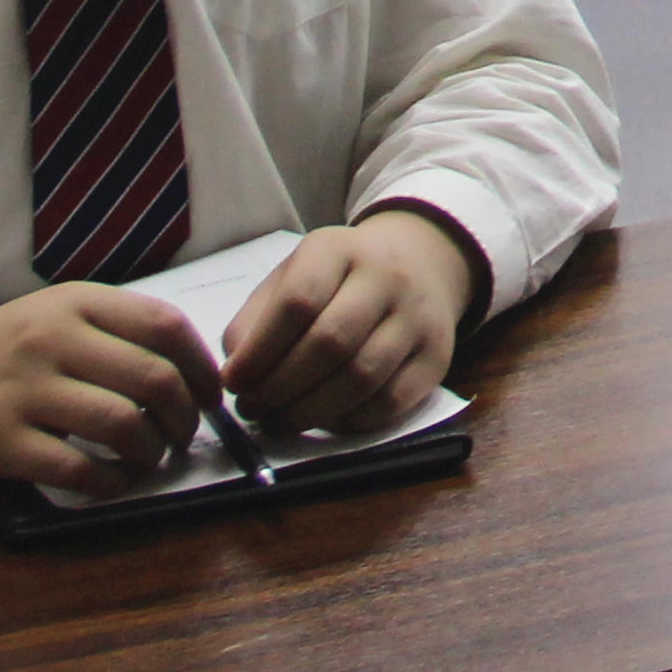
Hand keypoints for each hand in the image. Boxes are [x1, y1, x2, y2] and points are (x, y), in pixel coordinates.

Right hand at [0, 282, 214, 487]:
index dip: (200, 367)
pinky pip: (78, 469)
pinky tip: (113, 481)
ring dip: (150, 451)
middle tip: (182, 435)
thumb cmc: (1, 351)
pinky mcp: (2, 442)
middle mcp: (52, 339)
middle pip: (152, 377)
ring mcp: (25, 391)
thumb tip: (191, 372)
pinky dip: (111, 482)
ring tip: (148, 458)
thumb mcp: (55, 316)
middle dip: (183, 416)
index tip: (209, 396)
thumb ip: (114, 332)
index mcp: (75, 302)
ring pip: (122, 423)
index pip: (164, 326)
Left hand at [221, 209, 476, 435]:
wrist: (420, 263)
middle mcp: (386, 277)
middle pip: (331, 342)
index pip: (298, 301)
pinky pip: (391, 401)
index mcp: (338, 249)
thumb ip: (256, 319)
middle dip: (281, 388)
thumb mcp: (294, 276)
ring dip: (310, 411)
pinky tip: (324, 419)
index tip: (233, 382)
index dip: (260, 350)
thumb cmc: (339, 279)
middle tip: (253, 410)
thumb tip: (236, 373)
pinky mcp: (438, 356)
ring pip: (362, 377)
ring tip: (279, 421)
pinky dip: (349, 421)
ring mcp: (418, 316)